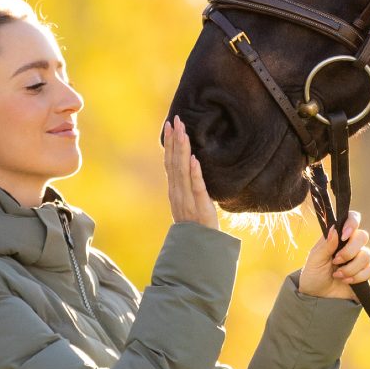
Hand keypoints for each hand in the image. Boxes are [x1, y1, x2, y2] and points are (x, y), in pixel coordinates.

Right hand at [163, 115, 219, 230]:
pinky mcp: (199, 206)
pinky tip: (194, 158)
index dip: (169, 143)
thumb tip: (189, 166)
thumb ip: (186, 186)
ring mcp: (187, 199)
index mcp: (174, 190)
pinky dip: (194, 172)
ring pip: (182, 171)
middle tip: (176, 120)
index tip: (170, 125)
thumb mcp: (187, 203)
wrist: (198, 248)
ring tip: (184, 132)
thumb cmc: (195, 225)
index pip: (170, 162)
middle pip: (174, 162)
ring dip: (182, 150)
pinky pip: (196, 187)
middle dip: (175, 140)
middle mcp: (177, 193)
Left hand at [298, 210, 369, 298]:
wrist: (318, 298)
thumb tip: (335, 229)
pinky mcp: (365, 272)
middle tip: (336, 261)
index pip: (352, 219)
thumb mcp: (314, 260)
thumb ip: (325, 245)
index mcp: (337, 237)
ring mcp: (359, 258)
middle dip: (350, 252)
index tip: (344, 235)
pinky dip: (359, 276)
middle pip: (363, 236)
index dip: (352, 223)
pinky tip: (347, 281)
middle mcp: (350, 245)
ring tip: (338, 275)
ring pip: (367, 255)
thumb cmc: (313, 276)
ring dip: (351, 268)